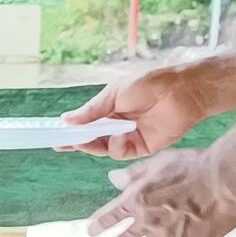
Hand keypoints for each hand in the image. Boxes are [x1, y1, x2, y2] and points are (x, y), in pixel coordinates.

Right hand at [64, 63, 218, 159]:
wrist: (182, 91)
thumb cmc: (149, 84)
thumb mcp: (114, 94)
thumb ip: (92, 111)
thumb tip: (66, 120)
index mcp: (110, 110)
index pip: (86, 124)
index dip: (71, 130)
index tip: (53, 134)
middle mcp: (118, 125)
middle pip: (92, 139)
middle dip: (76, 142)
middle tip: (61, 144)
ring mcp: (129, 137)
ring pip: (103, 148)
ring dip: (93, 144)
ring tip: (86, 138)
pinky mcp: (142, 147)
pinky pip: (121, 152)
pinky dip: (115, 145)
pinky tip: (117, 135)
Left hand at [87, 148, 235, 236]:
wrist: (224, 178)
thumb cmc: (193, 165)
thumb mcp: (158, 162)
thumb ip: (134, 174)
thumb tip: (113, 179)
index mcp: (136, 200)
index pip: (109, 217)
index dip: (99, 225)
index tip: (91, 232)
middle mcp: (147, 222)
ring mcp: (167, 236)